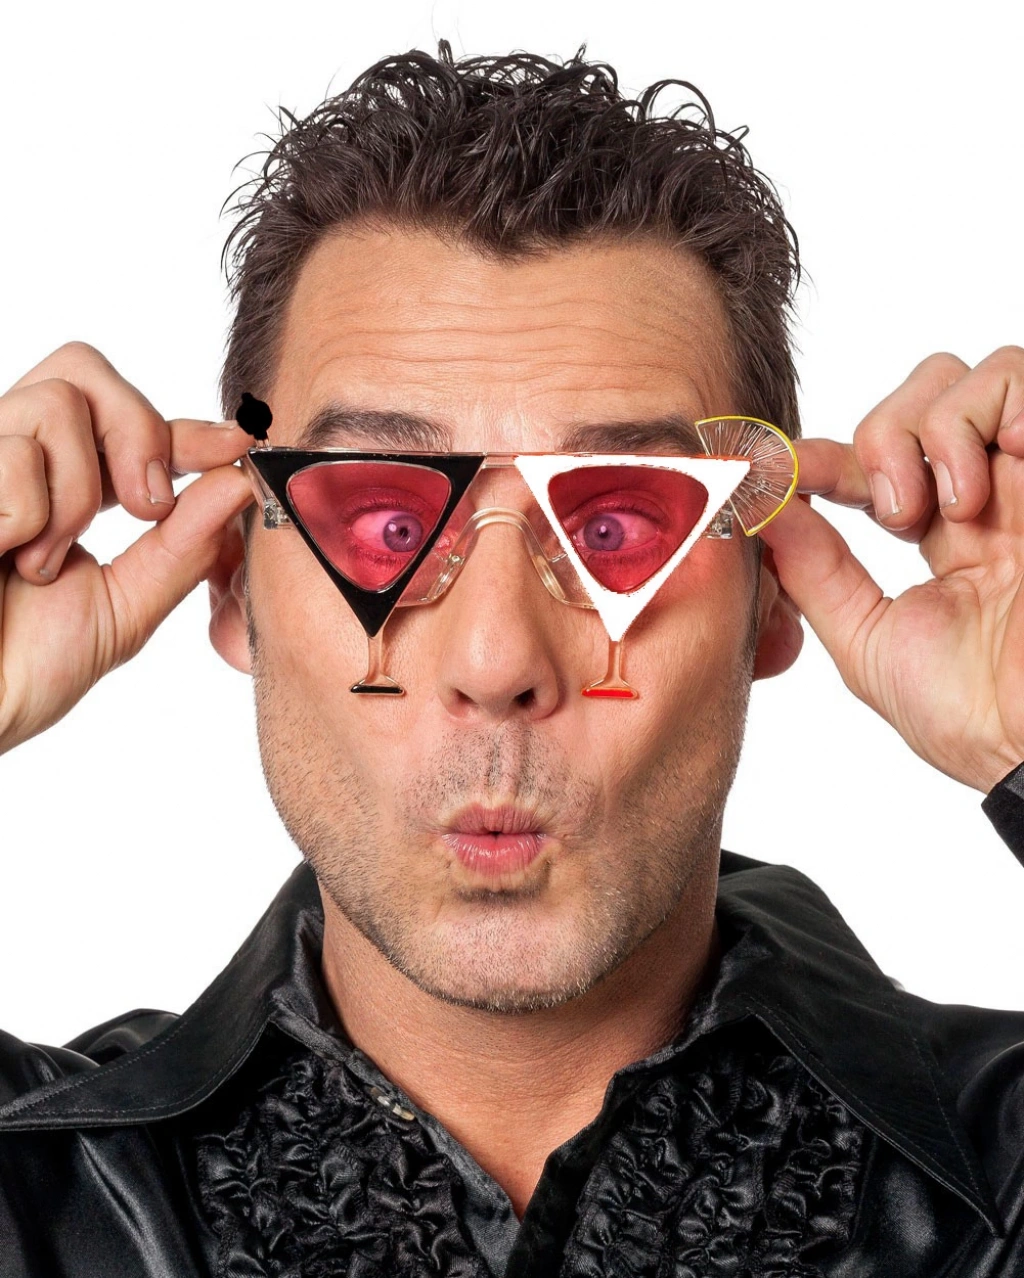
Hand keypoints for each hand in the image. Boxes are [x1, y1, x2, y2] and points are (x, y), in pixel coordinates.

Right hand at [0, 342, 253, 754]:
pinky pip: (14, 455)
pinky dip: (28, 518)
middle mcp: (16, 459)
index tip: (236, 444)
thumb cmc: (21, 669)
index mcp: (62, 487)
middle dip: (139, 432)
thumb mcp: (125, 607)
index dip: (184, 425)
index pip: (126, 420)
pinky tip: (2, 556)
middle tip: (147, 508)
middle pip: (86, 371)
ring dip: (74, 495)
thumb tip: (238, 481)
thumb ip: (184, 546)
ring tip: (42, 560)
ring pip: (57, 405)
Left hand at [757, 346, 1023, 792]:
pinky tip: (990, 484)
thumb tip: (759, 508)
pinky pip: (1022, 378)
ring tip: (949, 512)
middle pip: (927, 393)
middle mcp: (993, 496)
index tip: (780, 473)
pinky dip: (991, 414)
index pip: (874, 460)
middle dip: (886, 435)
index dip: (821, 458)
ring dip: (936, 432)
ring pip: (974, 375)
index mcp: (946, 537)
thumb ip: (815, 572)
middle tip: (895, 516)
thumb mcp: (867, 639)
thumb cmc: (971, 713)